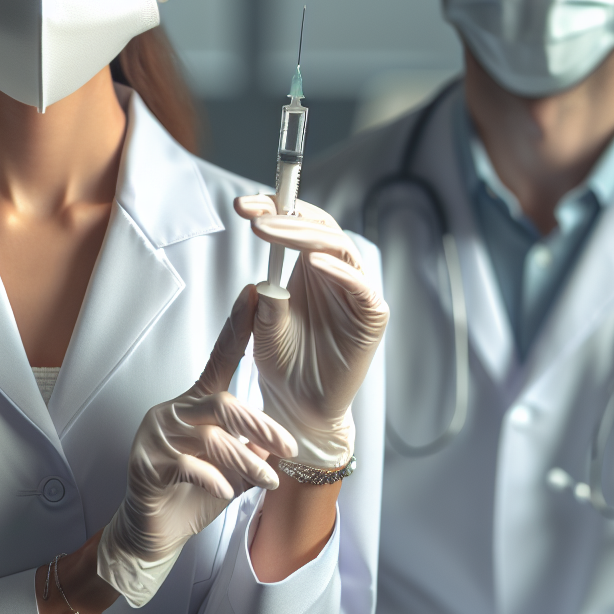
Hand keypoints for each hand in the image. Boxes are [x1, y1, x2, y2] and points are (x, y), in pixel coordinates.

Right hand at [96, 288, 296, 607]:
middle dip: (260, 425)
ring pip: (211, 436)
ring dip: (245, 458)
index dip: (236, 327)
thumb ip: (254, 450)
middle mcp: (177, 412)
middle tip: (289, 446)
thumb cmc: (193, 493)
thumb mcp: (233, 470)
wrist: (154, 532)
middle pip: (223, 403)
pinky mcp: (147, 463)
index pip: (220, 357)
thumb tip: (286, 443)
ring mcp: (159, 435)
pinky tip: (226, 490)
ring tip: (268, 479)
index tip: (253, 295)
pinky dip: (213, 477)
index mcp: (198, 403)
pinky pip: (187, 465)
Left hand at [235, 196, 389, 468]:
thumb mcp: (262, 328)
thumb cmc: (282, 365)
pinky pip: (360, 286)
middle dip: (285, 215)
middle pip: (318, 228)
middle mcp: (334, 272)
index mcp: (308, 267)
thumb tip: (264, 282)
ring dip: (304, 235)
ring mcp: (355, 291)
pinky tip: (312, 262)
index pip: (297, 224)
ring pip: (338, 247)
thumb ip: (265, 301)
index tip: (242, 204)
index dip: (274, 208)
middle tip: (253, 214)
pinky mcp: (371, 315)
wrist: (299, 408)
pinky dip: (338, 271)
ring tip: (271, 229)